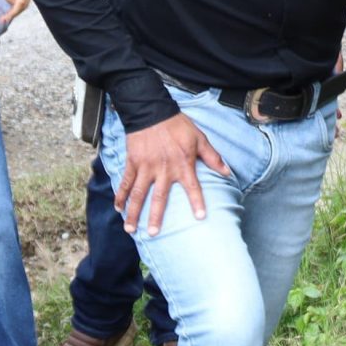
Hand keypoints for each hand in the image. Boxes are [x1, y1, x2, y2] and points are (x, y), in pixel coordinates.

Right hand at [117, 112, 228, 234]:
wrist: (151, 111)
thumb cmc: (177, 125)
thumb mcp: (199, 138)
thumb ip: (213, 157)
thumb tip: (228, 173)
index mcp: (182, 164)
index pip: (192, 187)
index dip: (197, 202)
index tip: (200, 217)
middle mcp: (163, 169)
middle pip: (158, 197)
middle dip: (155, 217)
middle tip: (153, 234)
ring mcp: (146, 167)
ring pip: (138, 194)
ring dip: (133, 212)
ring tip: (130, 229)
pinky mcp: (133, 163)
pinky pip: (125, 182)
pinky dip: (120, 195)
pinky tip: (117, 208)